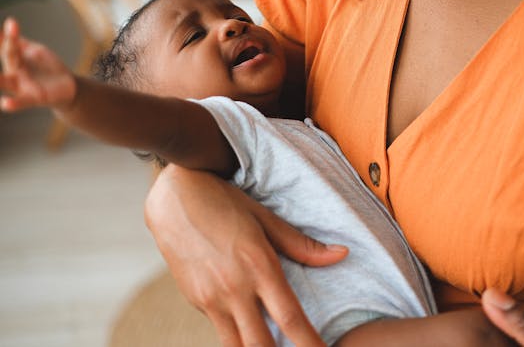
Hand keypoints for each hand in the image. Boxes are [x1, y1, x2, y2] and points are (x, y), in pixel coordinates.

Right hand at [0, 17, 75, 111]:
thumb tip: (8, 22)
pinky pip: (22, 101)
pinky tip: (4, 103)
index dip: (2, 36)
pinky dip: (13, 103)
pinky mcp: (34, 98)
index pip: (5, 45)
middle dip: (2, 46)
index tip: (9, 22)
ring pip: (5, 82)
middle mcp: (14, 72)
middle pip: (7, 57)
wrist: (68, 88)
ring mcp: (22, 86)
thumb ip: (18, 42)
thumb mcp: (34, 52)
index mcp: (14, 59)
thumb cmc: (47, 68)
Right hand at [146, 165, 348, 346]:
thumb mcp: (265, 219)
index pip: (290, 318)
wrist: (173, 198)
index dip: (309, 343)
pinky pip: (221, 329)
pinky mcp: (195, 301)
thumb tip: (342, 254)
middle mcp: (234, 288)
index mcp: (259, 266)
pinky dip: (237, 336)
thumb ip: (302, 245)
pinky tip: (250, 331)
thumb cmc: (225, 203)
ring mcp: (211, 298)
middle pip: (261, 345)